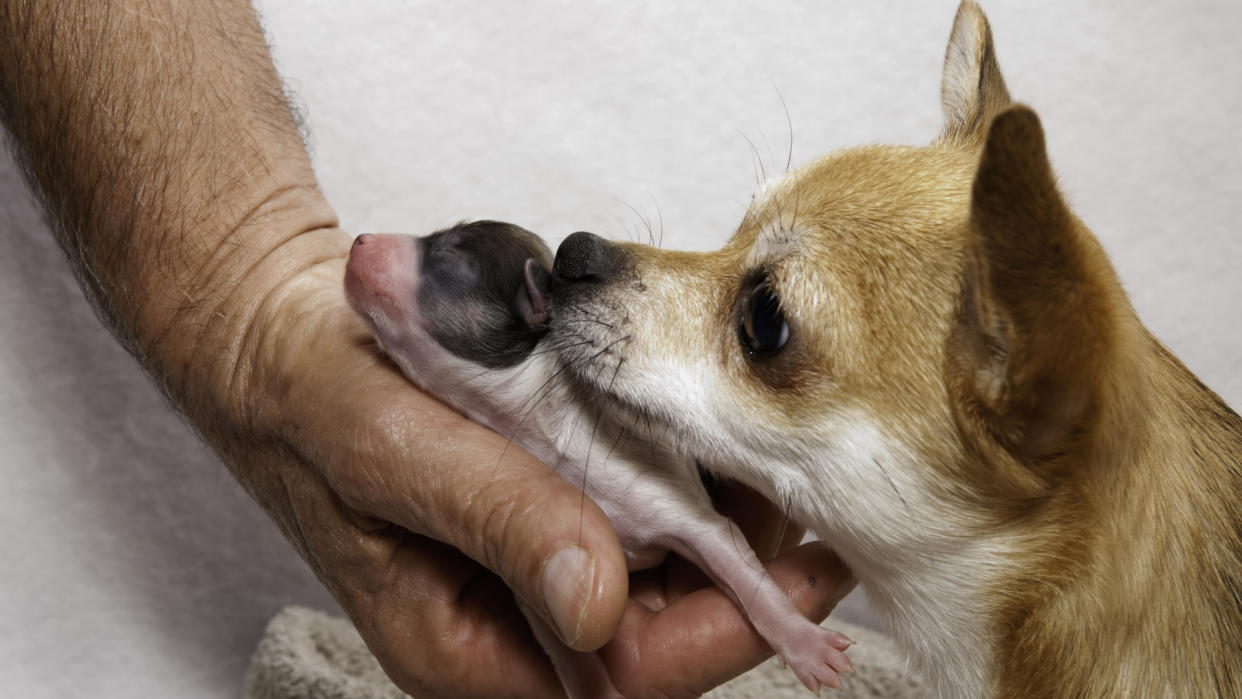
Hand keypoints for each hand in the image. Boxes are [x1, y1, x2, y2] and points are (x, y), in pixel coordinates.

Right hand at [227, 232, 852, 696]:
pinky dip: (680, 470)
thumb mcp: (389, 451)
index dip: (724, 632)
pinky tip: (710, 427)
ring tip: (776, 454)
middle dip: (743, 571)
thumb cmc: (311, 395)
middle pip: (662, 626)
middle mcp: (514, 614)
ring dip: (722, 518)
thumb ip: (493, 518)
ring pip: (659, 566)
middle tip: (813, 494)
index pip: (622, 674)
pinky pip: (634, 506)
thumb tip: (597, 604)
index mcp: (467, 642)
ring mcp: (534, 556)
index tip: (805, 575)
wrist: (278, 332)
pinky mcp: (546, 499)